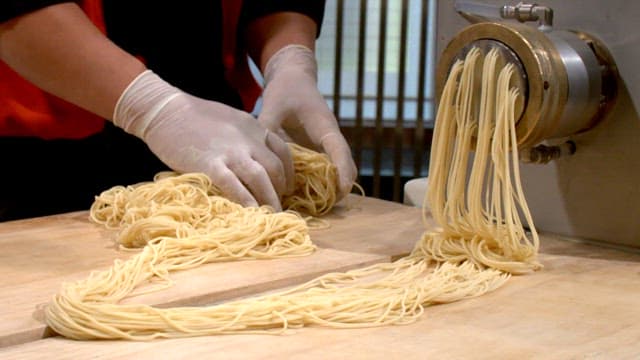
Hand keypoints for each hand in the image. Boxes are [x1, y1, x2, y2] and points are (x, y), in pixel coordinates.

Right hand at [112, 70, 293, 210]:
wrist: (164, 109)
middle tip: (277, 206)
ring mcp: (230, 151)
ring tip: (270, 216)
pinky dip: (245, 201)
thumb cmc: (192, 116)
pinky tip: (250, 214)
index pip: (282, 150)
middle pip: (275, 168)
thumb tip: (250, 158)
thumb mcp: (229, 119)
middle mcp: (248, 139)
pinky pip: (234, 186)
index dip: (288, 172)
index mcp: (253, 127)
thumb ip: (243, 136)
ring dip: (268, 200)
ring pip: (260, 178)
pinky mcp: (210, 164)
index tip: (287, 187)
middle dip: (280, 190)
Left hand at [257, 45, 356, 199]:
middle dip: (338, 188)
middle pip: (344, 168)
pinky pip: (321, 171)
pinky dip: (316, 184)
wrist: (293, 79)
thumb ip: (266, 127)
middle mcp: (329, 140)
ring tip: (310, 208)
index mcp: (325, 127)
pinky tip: (298, 196)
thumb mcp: (273, 105)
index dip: (342, 171)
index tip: (342, 190)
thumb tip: (255, 152)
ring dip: (328, 189)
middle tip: (322, 209)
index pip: (339, 151)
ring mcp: (324, 147)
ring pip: (335, 172)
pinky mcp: (316, 151)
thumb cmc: (286, 90)